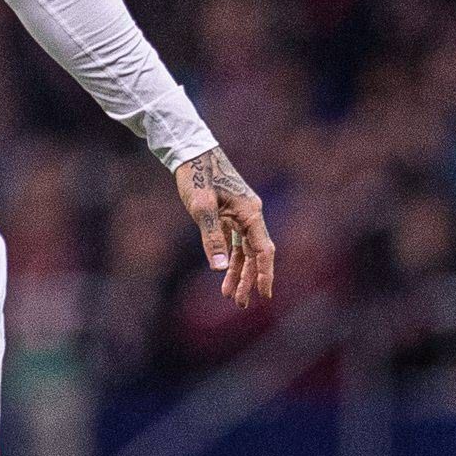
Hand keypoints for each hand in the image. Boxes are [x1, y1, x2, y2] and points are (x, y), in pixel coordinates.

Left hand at [174, 147, 275, 305]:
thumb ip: (212, 238)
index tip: (265, 295)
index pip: (263, 250)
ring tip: (230, 296)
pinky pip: (234, 241)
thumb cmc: (196, 175)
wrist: (191, 152)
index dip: (265, 274)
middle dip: (249, 279)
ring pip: (244, 250)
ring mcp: (240, 214)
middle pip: (255, 254)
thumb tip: (220, 267)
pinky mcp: (229, 213)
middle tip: (241, 303)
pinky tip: (223, 274)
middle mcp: (250, 214)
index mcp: (250, 213)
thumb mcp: (201, 208)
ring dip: (239, 272)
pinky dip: (230, 258)